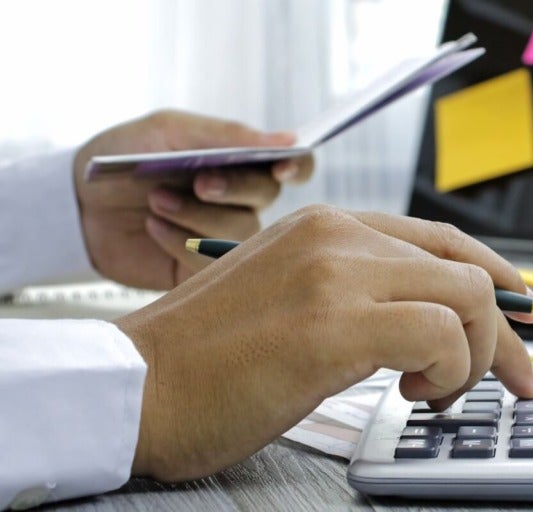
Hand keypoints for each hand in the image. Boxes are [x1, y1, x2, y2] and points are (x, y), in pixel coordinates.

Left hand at [73, 110, 313, 289]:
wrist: (74, 204)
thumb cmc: (122, 158)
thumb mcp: (169, 131)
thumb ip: (227, 135)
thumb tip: (287, 140)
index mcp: (240, 162)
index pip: (293, 166)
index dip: (297, 167)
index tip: (280, 168)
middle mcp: (240, 200)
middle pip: (269, 198)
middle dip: (235, 189)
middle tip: (198, 182)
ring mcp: (222, 236)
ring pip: (242, 233)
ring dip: (199, 216)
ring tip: (157, 202)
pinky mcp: (200, 270)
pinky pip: (212, 265)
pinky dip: (180, 242)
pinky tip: (154, 228)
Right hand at [115, 205, 532, 481]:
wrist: (131, 387)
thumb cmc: (205, 361)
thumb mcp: (292, 302)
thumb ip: (357, 294)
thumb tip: (430, 322)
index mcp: (327, 228)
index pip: (442, 242)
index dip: (496, 280)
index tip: (526, 316)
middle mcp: (337, 237)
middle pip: (466, 270)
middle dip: (507, 331)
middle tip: (518, 379)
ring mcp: (336, 274)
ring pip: (466, 297)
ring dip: (474, 356)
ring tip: (435, 390)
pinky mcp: (334, 323)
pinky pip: (440, 335)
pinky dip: (449, 371)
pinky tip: (416, 392)